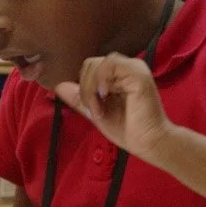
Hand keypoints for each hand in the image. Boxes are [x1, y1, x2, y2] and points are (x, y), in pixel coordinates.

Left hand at [55, 54, 173, 164]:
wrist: (147, 142)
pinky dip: (100, 82)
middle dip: (86, 89)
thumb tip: (58, 86)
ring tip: (100, 109)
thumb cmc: (126, 129)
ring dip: (91, 89)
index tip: (91, 109)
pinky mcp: (138, 73)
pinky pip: (109, 64)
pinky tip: (105, 97)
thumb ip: (79, 98)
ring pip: (97, 64)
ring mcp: (133, 68)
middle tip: (95, 110)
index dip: (84, 87)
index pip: (89, 68)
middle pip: (90, 64)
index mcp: (117, 75)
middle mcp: (126, 67)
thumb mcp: (95, 112)